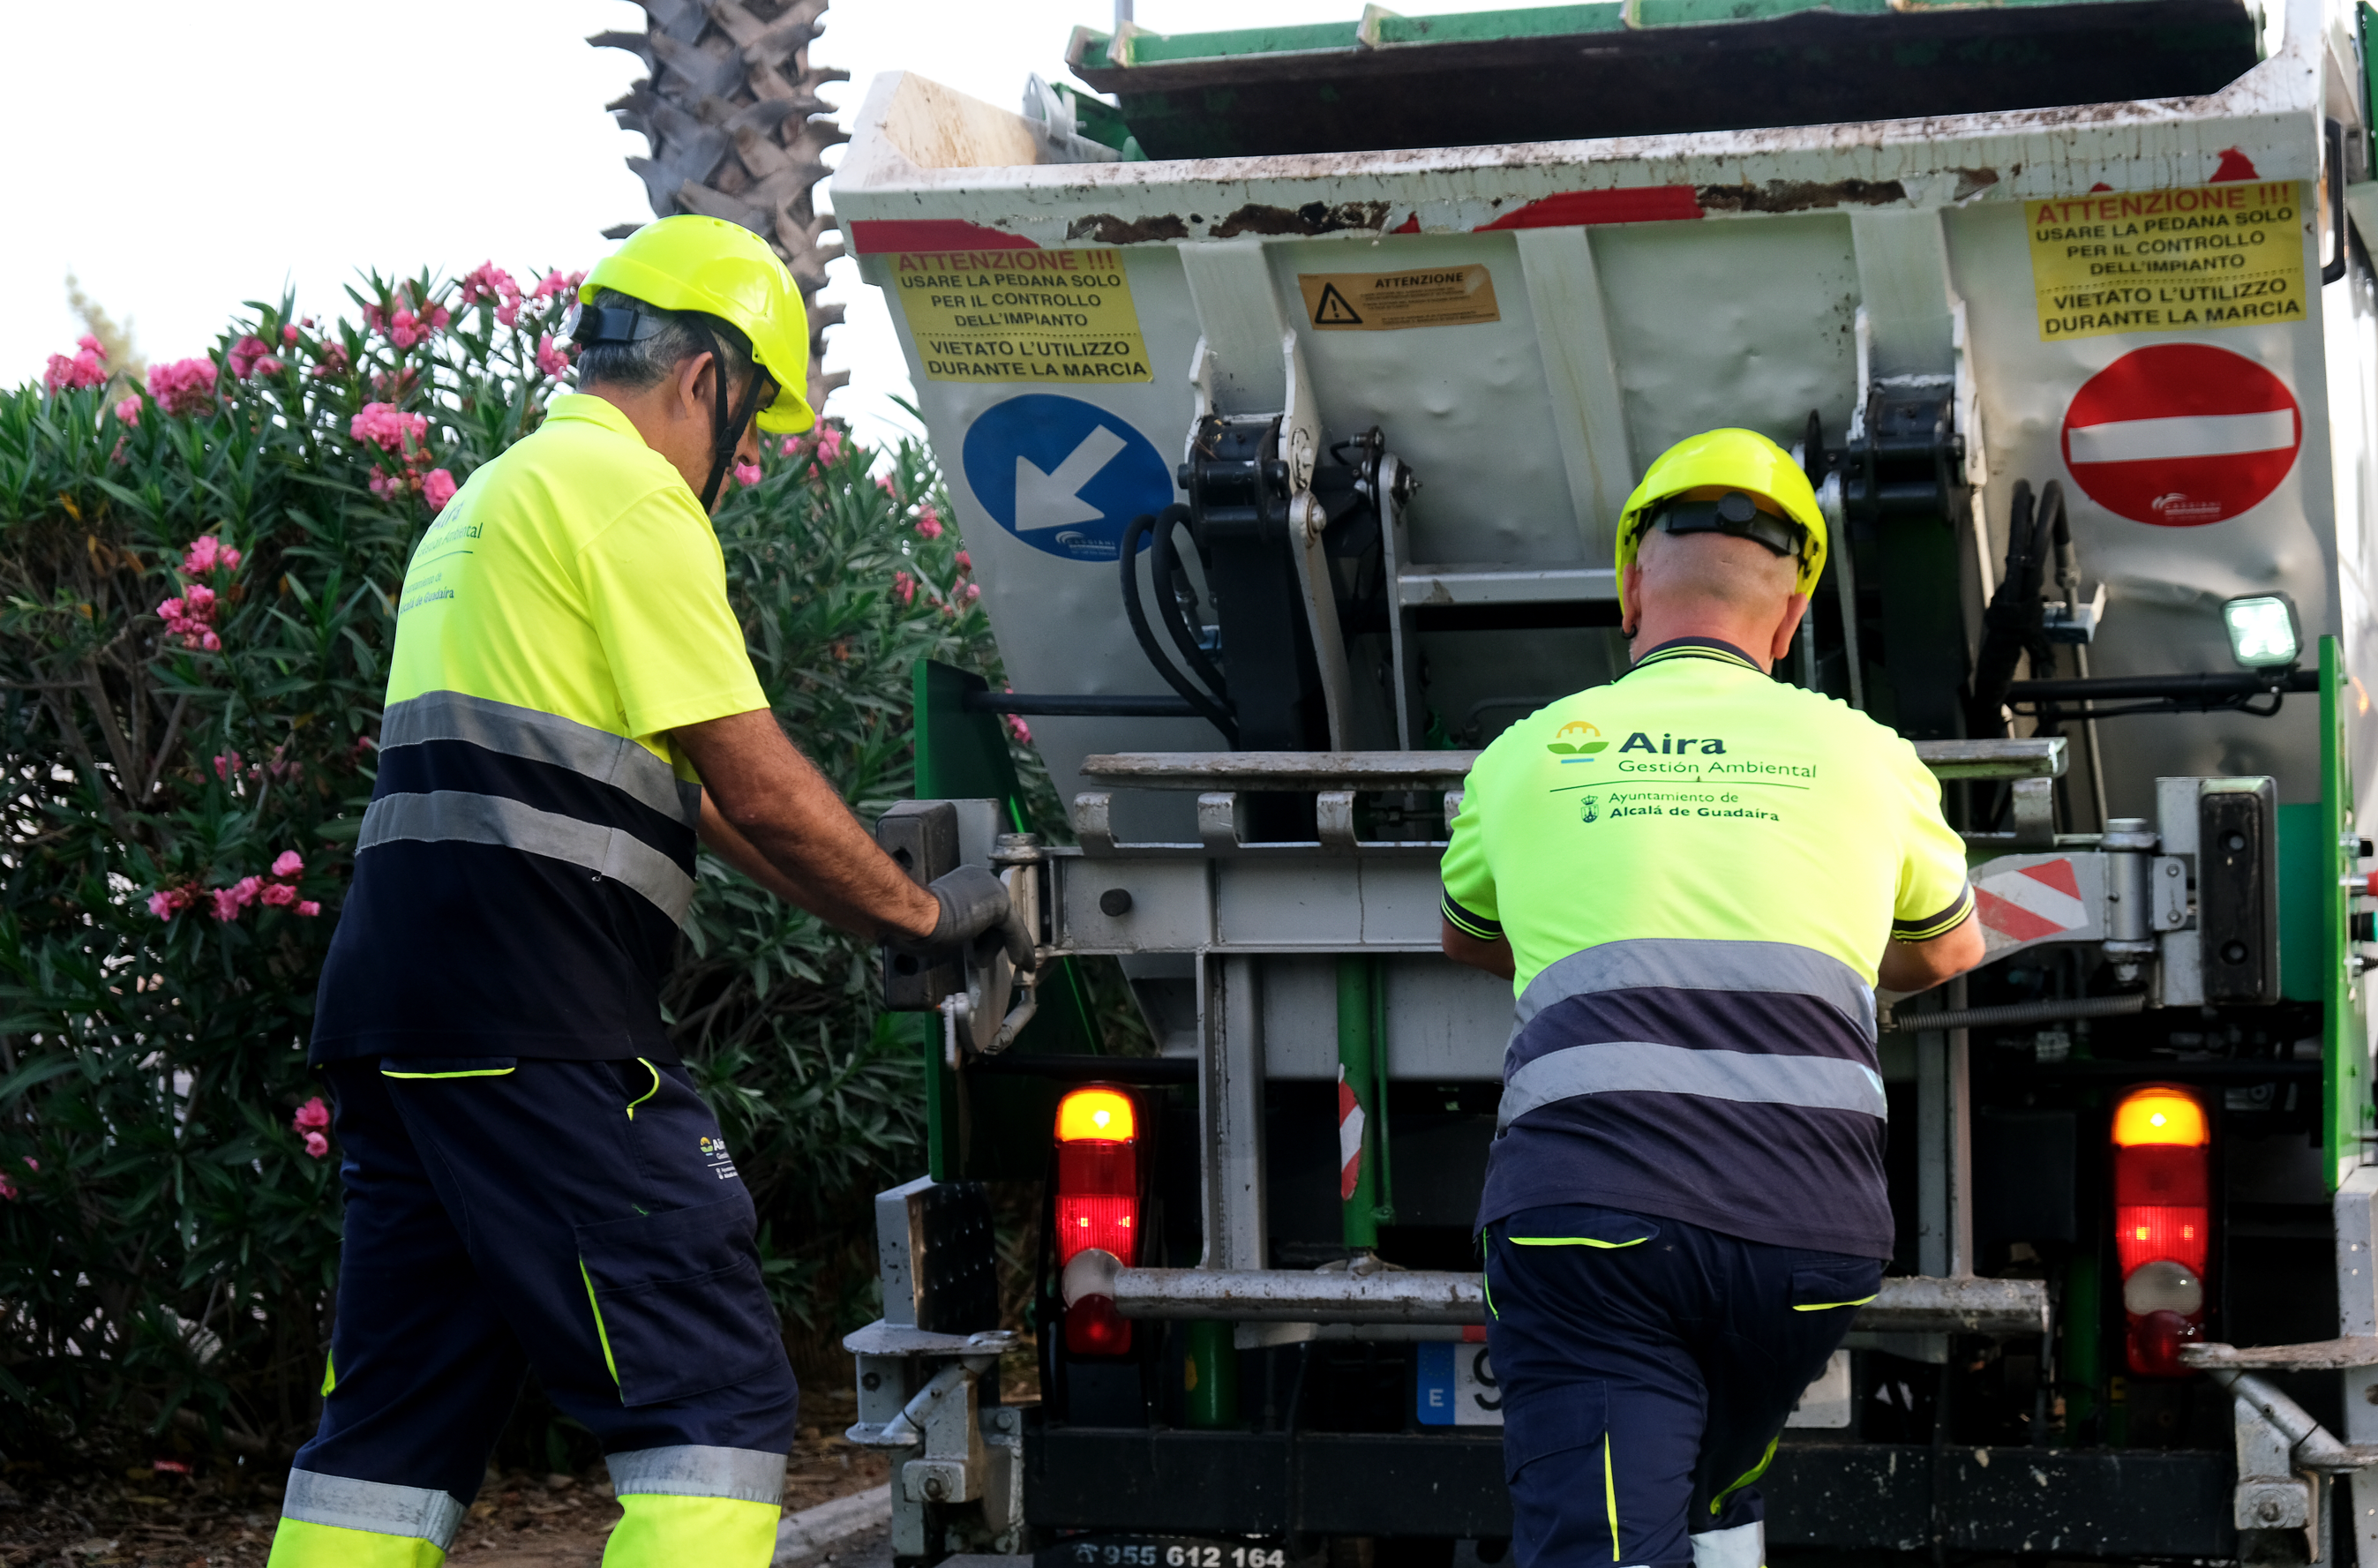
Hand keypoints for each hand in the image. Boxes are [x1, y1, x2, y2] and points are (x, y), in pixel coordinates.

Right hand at [917, 865, 1035, 970]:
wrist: (916, 914)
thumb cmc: (916, 919)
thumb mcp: (938, 919)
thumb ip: (954, 923)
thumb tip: (952, 937)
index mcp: (965, 879)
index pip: (984, 905)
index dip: (986, 928)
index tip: (983, 944)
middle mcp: (981, 878)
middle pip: (998, 913)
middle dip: (997, 938)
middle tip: (990, 957)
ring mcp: (992, 888)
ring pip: (1007, 923)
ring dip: (1004, 946)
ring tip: (994, 963)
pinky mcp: (999, 904)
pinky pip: (1014, 930)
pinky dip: (1018, 947)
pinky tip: (1021, 962)